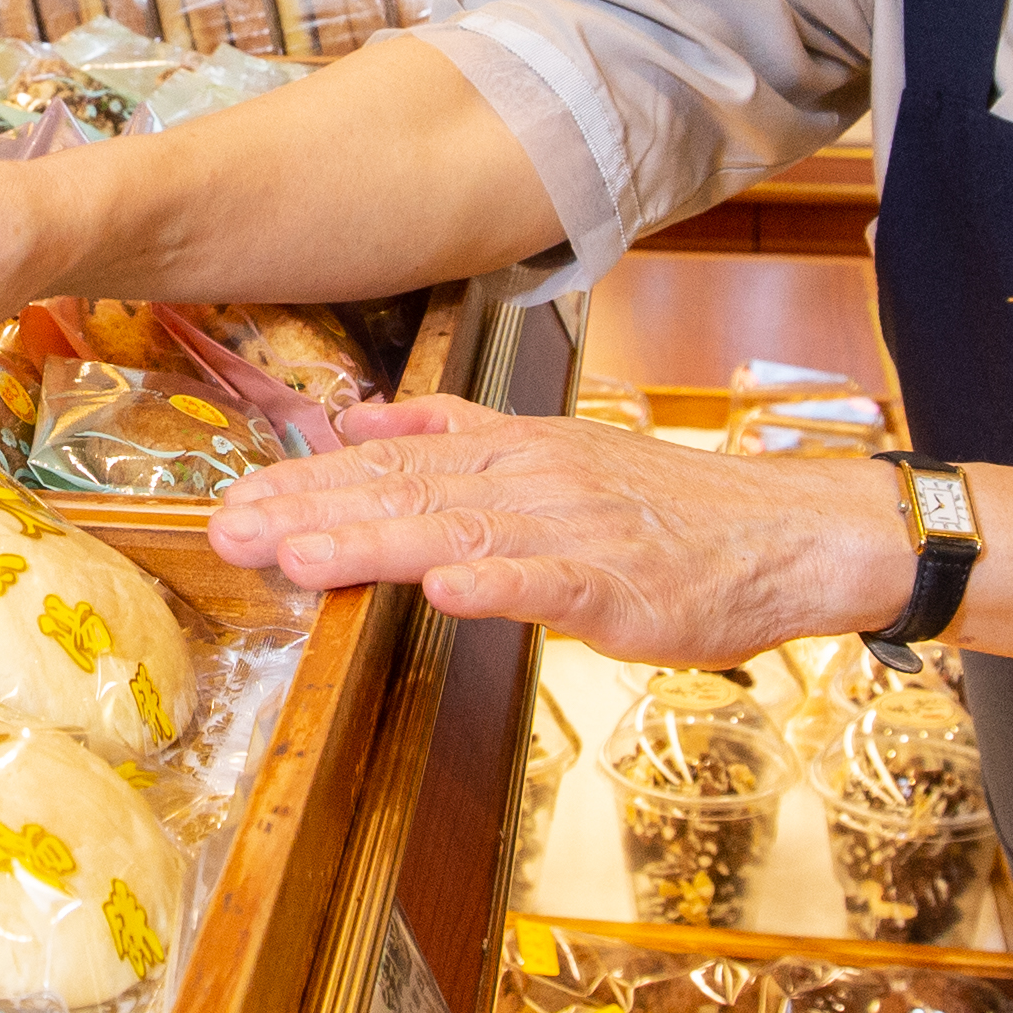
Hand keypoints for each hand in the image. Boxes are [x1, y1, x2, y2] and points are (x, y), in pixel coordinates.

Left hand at [203, 398, 916, 666]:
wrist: (786, 535)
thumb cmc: (668, 513)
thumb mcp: (554, 453)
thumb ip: (456, 435)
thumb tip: (360, 420)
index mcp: (510, 452)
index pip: (388, 464)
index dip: (305, 484)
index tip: (231, 500)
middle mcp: (532, 479)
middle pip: (403, 492)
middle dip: (308, 512)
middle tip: (226, 531)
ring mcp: (575, 529)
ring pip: (458, 531)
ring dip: (373, 543)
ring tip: (299, 557)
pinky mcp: (622, 583)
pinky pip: (552, 582)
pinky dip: (500, 583)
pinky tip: (447, 592)